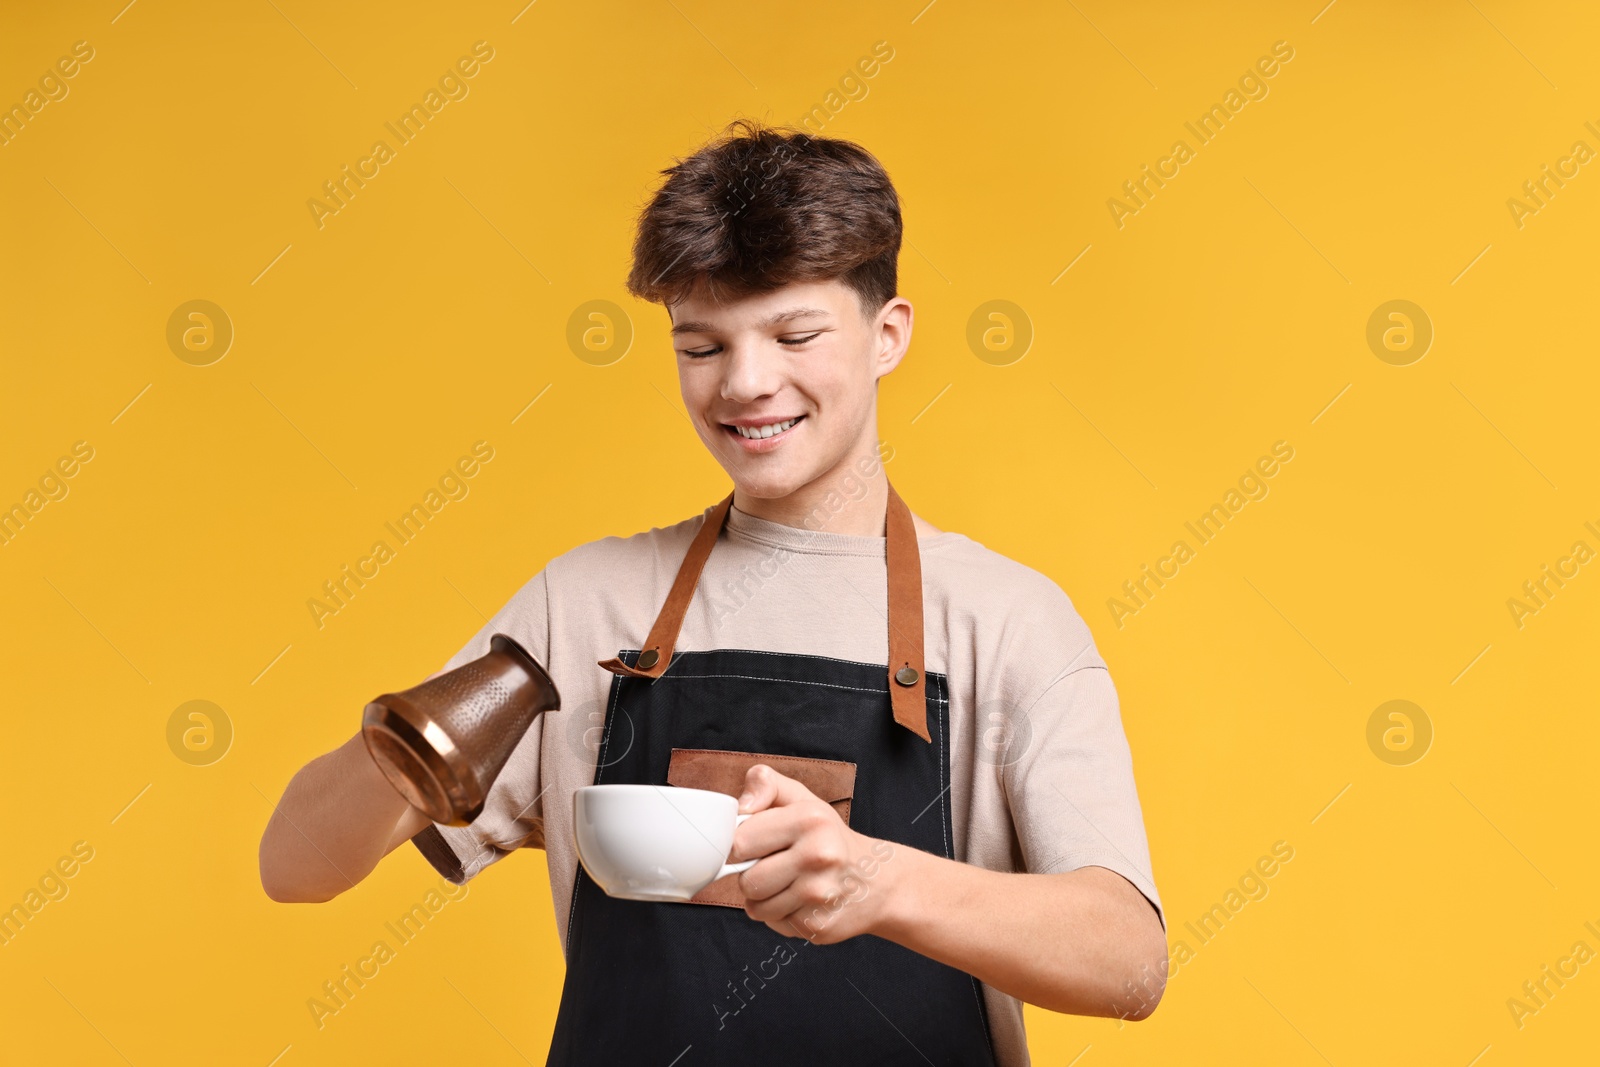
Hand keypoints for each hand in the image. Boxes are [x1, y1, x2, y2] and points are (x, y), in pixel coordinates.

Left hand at [731, 763, 898, 944]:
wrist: (876, 881)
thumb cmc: (829, 837)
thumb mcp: (802, 799)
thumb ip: (766, 784)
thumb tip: (742, 805)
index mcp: (810, 819)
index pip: (741, 842)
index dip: (743, 845)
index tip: (759, 844)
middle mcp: (818, 856)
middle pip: (747, 881)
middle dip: (753, 876)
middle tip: (777, 866)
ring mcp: (819, 894)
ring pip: (756, 908)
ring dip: (765, 899)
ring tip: (789, 884)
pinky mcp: (818, 926)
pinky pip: (774, 924)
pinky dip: (782, 916)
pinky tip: (802, 902)